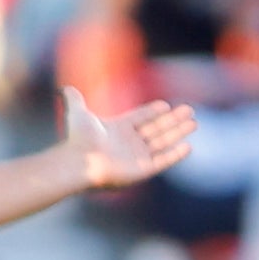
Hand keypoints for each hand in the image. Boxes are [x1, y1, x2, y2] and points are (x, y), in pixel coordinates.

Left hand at [64, 85, 197, 189]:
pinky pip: (163, 160)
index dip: (153, 112)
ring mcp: (137, 157)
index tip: (166, 105)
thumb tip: (65, 89)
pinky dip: (175, 154)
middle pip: (156, 129)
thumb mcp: (77, 113)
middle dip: (173, 120)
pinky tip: (188, 146)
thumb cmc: (78, 138)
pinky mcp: (142, 170)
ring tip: (194, 123)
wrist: (80, 160)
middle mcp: (129, 143)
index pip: (141, 118)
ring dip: (178, 133)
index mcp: (118, 129)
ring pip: (163, 142)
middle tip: (189, 111)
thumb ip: (74, 99)